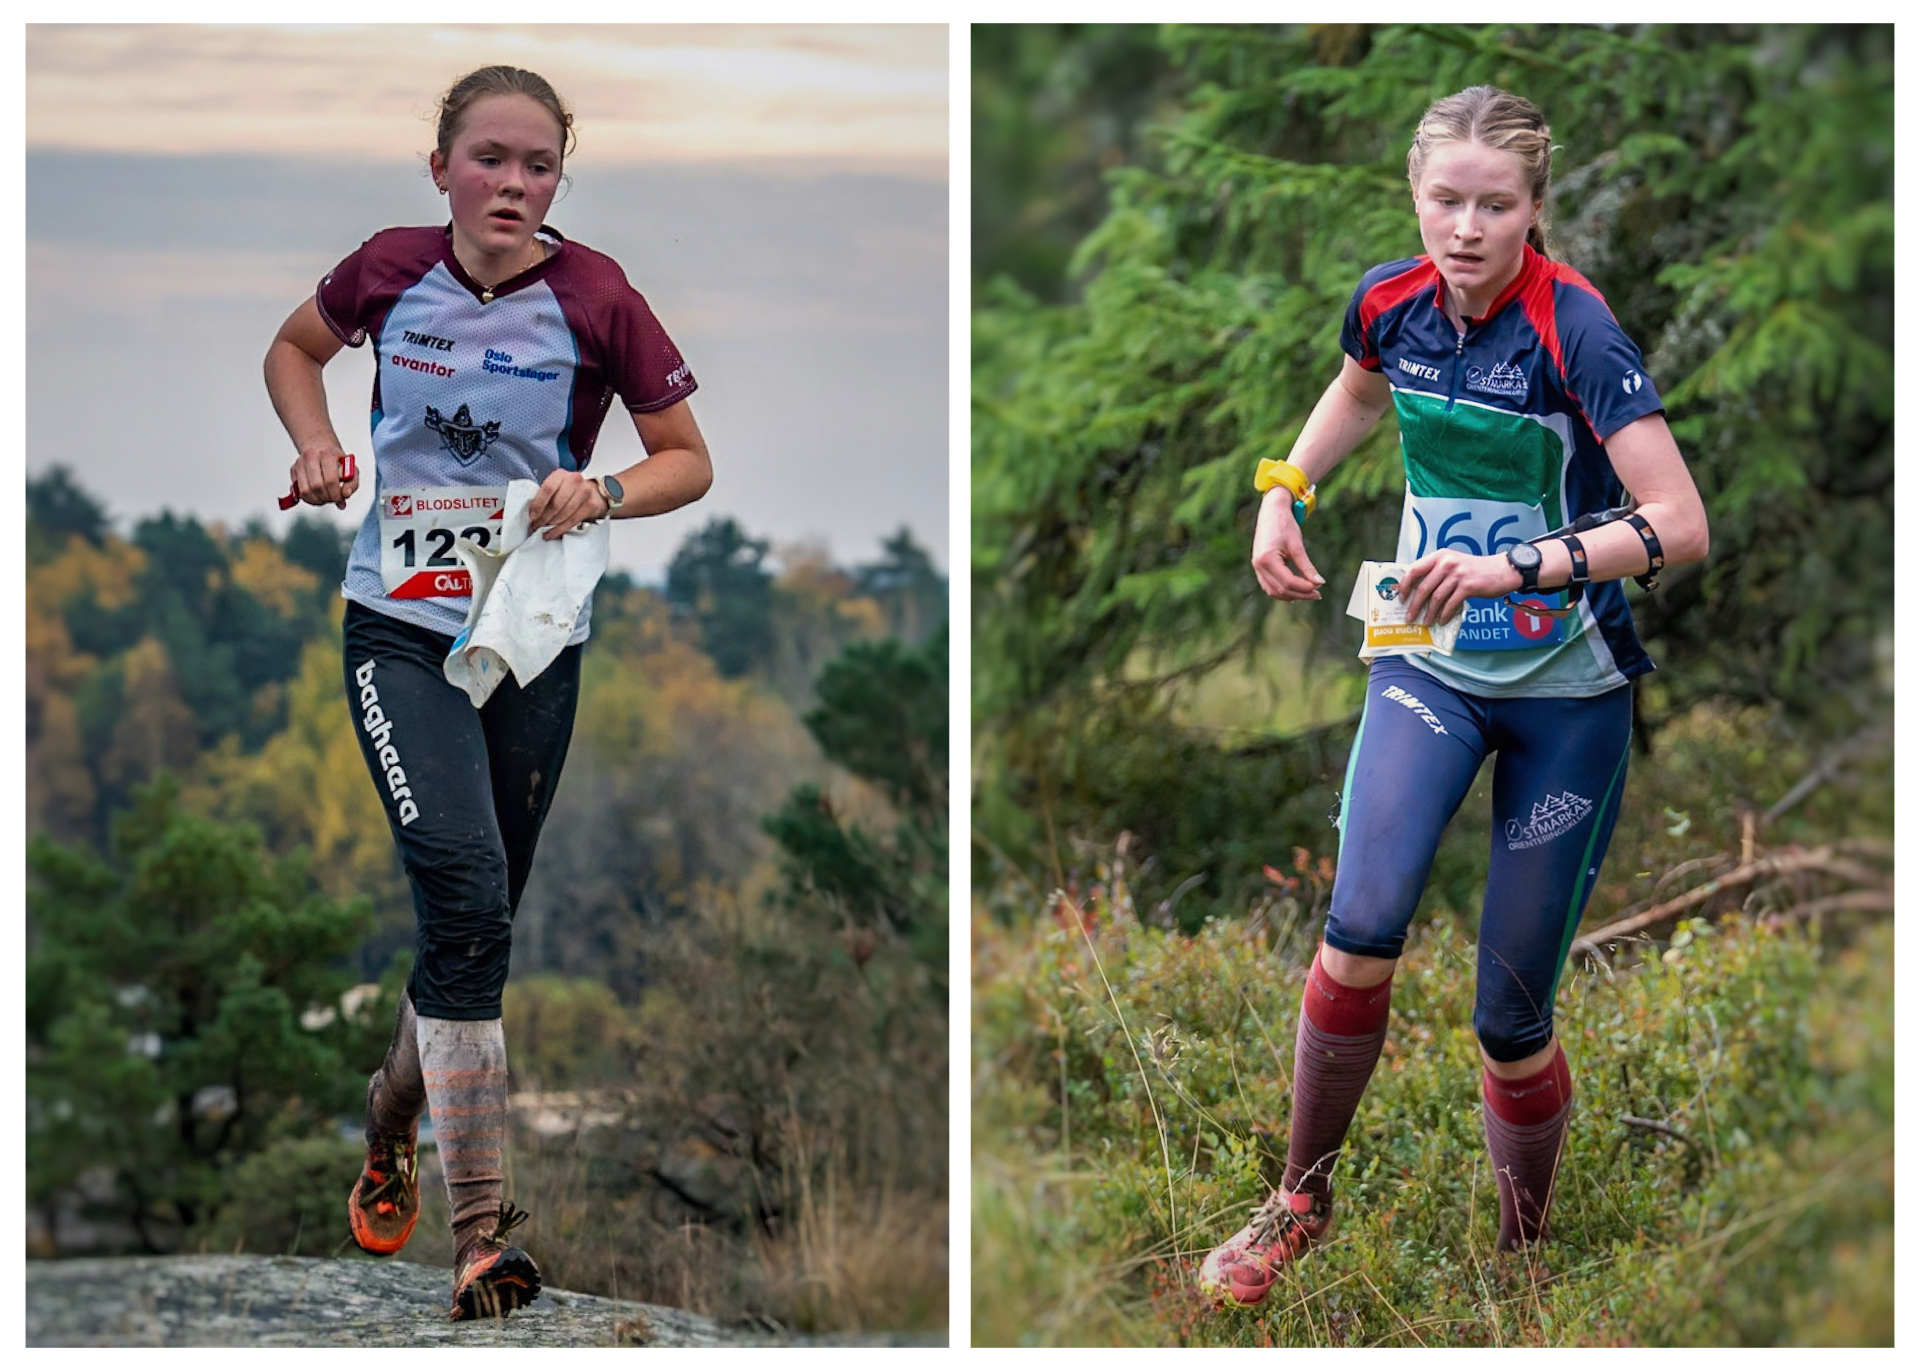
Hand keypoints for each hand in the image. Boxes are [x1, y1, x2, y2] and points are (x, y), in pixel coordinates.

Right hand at [289, 446, 358, 508]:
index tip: (340, 500)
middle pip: (317, 486)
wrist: (321, 446)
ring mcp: (300, 462)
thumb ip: (352, 483)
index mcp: (328, 454)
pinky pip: (297, 490)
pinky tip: (316, 497)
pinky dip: (307, 498)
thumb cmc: (336, 459)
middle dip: (327, 498)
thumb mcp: (351, 468)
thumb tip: (346, 494)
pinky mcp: (293, 469)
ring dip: (316, 500)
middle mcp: (312, 456)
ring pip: (305, 490)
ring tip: (325, 499)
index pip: (330, 480)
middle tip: (333, 500)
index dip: (336, 495)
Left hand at [525, 470, 610, 539]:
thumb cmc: (570, 491)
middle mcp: (574, 480)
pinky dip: (560, 529)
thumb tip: (532, 513)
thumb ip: (545, 495)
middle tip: (536, 525)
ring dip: (551, 524)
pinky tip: (552, 533)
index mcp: (561, 475)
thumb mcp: (556, 487)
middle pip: (556, 503)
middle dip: (544, 517)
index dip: (538, 504)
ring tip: (543, 530)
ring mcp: (584, 492)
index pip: (548, 489)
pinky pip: (572, 521)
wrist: (595, 492)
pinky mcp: (591, 505)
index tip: (532, 516)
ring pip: (564, 514)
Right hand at [1250, 488, 1324, 599]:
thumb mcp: (1297, 545)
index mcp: (1267, 559)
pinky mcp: (1259, 567)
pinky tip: (1295, 590)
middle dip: (1300, 594)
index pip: (1287, 581)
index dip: (1304, 587)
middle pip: (1280, 590)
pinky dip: (1282, 591)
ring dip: (1291, 595)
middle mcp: (1258, 565)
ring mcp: (1257, 567)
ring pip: (1273, 591)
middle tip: (1317, 594)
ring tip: (1308, 594)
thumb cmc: (1285, 524)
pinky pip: (1269, 586)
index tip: (1319, 587)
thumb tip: (1319, 583)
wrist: (1271, 511)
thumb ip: (1307, 566)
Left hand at [1398, 550, 1518, 625]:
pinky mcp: (1468, 586)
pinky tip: (1442, 620)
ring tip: (1426, 622)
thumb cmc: (1474, 570)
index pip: (1414, 569)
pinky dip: (1444, 615)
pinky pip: (1451, 604)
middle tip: (1410, 617)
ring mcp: (1458, 574)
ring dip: (1429, 613)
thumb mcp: (1453, 564)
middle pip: (1423, 587)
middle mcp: (1447, 563)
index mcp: (1439, 556)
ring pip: (1436, 598)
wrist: (1502, 570)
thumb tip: (1417, 593)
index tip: (1401, 598)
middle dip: (1414, 605)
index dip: (1405, 585)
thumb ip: (1436, 573)